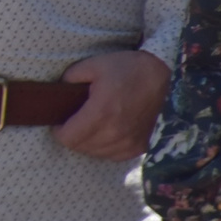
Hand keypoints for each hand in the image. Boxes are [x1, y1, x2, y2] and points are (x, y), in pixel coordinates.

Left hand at [50, 49, 170, 161]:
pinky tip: (105, 133)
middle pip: (80, 147)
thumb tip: (58, 92)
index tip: (60, 121)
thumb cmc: (126, 69)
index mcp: (102, 112)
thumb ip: (70, 78)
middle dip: (71, 136)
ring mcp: (130, 142)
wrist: (162, 76)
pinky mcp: (141, 146)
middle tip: (73, 122)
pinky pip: (113, 155)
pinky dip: (104, 148)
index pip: (69, 138)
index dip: (59, 131)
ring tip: (89, 126)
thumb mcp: (93, 65)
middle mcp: (116, 132)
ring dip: (87, 143)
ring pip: (96, 154)